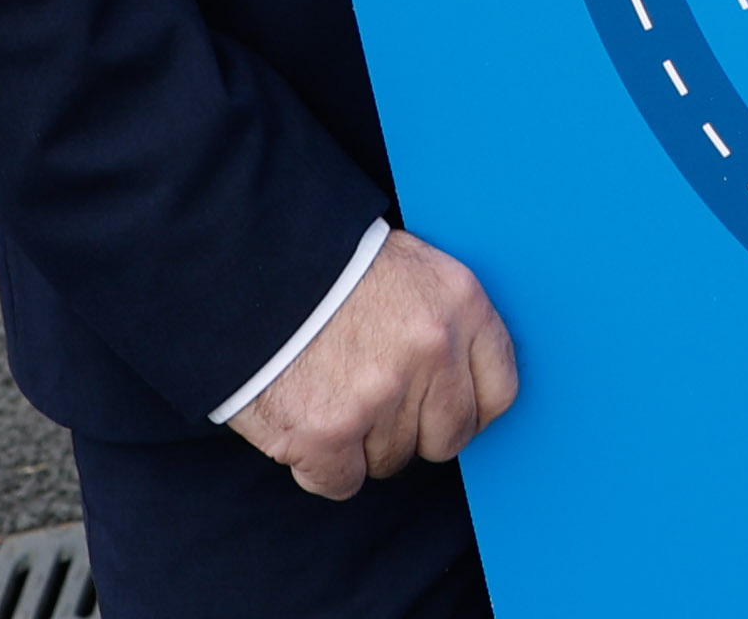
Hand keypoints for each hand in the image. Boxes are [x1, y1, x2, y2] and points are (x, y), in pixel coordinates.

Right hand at [226, 229, 518, 499]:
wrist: (248, 263)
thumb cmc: (329, 267)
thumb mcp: (411, 269)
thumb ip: (446, 324)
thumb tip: (465, 386)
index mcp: (461, 302)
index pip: (499, 390)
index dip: (467, 408)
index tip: (442, 409)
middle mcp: (431, 350)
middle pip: (449, 437)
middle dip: (414, 432)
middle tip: (375, 404)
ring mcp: (381, 395)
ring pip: (391, 461)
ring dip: (361, 445)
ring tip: (329, 395)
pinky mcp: (328, 433)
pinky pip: (341, 483)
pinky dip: (320, 465)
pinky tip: (303, 422)